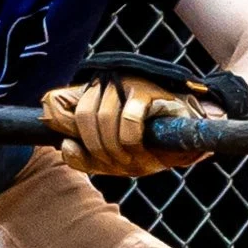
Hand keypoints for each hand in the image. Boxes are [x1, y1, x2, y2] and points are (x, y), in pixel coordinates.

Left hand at [41, 76, 216, 176]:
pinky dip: (131, 141)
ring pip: (103, 118)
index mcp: (90, 98)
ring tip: (133, 159)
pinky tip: (141, 146)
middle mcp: (105, 84)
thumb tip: (67, 145)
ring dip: (116, 149)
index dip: (61, 128)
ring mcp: (127, 84)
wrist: (193, 137)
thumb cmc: (150, 147)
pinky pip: (128, 119)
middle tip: (116, 162)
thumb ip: (84, 156)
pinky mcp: (149, 91)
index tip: (77, 146)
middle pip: (81, 117)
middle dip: (96, 149)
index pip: (54, 103)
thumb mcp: (111, 158)